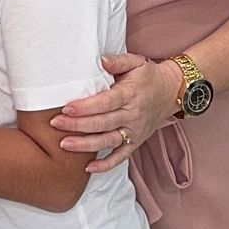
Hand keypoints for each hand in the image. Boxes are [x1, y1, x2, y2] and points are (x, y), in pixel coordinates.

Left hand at [53, 53, 183, 166]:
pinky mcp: (136, 142)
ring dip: (86, 145)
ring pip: (108, 141)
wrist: (173, 92)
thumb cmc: (149, 76)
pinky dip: (106, 165)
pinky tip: (88, 168)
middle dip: (78, 125)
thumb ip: (117, 61)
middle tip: (56, 124)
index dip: (85, 107)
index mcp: (130, 95)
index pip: (105, 103)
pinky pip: (121, 157)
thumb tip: (100, 60)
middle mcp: (132, 115)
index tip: (66, 108)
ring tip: (64, 144)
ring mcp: (135, 131)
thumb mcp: (136, 62)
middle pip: (102, 123)